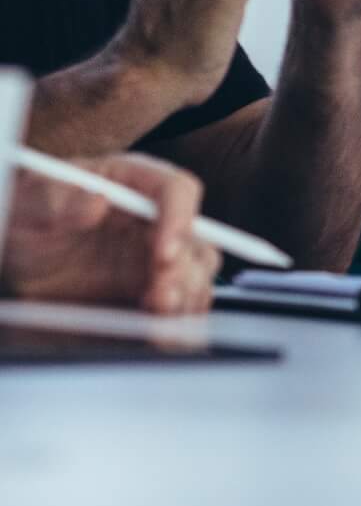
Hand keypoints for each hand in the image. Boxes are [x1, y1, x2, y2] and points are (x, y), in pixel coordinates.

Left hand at [0, 154, 219, 312]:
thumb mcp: (32, 199)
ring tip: (159, 311)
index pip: (177, 190)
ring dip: (187, 293)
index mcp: (136, 180)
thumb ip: (59, 198)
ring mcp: (154, 252)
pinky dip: (179, 314)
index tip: (163, 253)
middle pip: (197, 236)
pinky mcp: (147, 285)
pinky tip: (160, 325)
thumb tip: (96, 203)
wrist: (17, 251)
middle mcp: (155, 215)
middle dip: (185, 269)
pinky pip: (181, 298)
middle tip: (159, 295)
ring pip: (197, 270)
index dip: (179, 219)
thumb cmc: (27, 212)